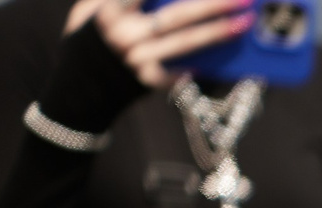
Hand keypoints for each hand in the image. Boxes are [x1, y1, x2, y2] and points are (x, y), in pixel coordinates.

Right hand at [69, 0, 252, 88]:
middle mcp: (124, 35)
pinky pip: (180, 70)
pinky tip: (224, 57)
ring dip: (216, 32)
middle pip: (176, 16)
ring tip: (242, 23)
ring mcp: (137, 59)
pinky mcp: (147, 79)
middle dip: (211, 6)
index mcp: (109, 12)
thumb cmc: (90, 38)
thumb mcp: (91, 10)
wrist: (79, 85)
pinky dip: (199, 63)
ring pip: (185, 43)